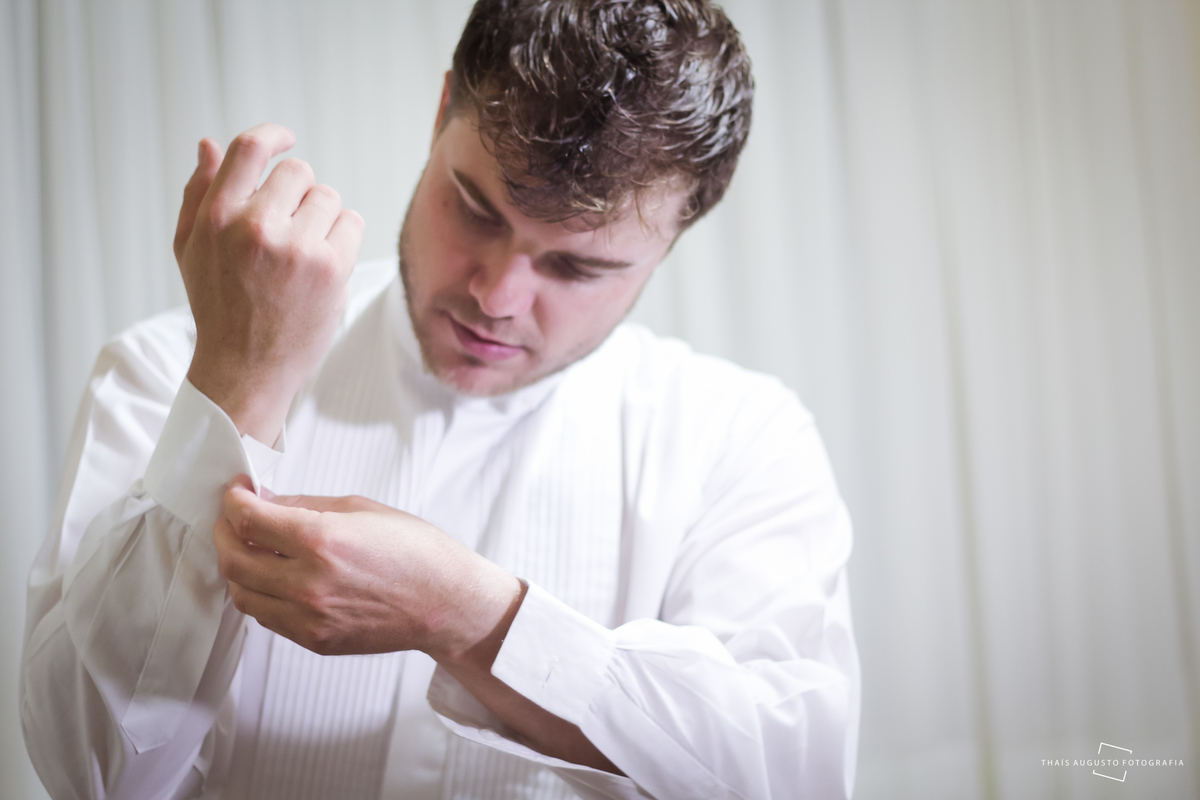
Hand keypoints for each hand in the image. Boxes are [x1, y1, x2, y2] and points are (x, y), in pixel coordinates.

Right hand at [174, 125, 364, 442]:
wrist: (245, 369)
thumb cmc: (218, 306)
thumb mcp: (191, 248)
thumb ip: (198, 193)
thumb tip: (207, 143)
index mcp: (216, 218)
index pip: (249, 149)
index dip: (274, 135)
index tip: (287, 140)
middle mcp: (255, 227)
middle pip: (299, 172)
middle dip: (299, 195)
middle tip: (290, 229)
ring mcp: (297, 247)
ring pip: (329, 197)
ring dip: (322, 218)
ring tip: (303, 254)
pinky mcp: (331, 268)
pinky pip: (353, 223)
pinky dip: (344, 238)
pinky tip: (324, 264)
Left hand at [213, 479, 521, 658]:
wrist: (445, 602)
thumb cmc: (415, 551)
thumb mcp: (360, 508)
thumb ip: (304, 505)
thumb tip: (265, 502)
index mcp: (321, 541)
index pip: (248, 520)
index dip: (234, 502)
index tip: (236, 493)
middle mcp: (308, 583)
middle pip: (234, 560)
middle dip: (224, 533)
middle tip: (232, 519)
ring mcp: (309, 617)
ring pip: (242, 594)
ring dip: (236, 567)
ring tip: (248, 549)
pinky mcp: (314, 639)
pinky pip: (266, 616)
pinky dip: (259, 593)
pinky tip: (272, 575)